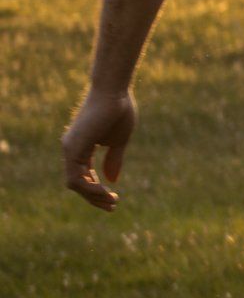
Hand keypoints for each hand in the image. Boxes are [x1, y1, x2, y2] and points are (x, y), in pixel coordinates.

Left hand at [62, 88, 137, 212]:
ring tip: (112, 200)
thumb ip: (114, 160)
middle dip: (95, 197)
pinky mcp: (73, 148)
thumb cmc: (119, 110)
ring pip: (74, 184)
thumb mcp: (119, 141)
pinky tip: (106, 191)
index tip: (114, 198)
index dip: (96, 190)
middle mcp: (71, 149)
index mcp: (81, 148)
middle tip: (113, 206)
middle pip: (77, 183)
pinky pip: (75, 177)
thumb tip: (112, 180)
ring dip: (93, 196)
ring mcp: (70, 148)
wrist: (115, 91)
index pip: (83, 176)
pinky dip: (90, 188)